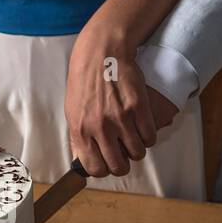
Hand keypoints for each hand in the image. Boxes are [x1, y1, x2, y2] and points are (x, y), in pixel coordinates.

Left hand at [65, 28, 157, 177]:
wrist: (101, 53)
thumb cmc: (84, 81)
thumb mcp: (72, 111)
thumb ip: (78, 137)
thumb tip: (82, 160)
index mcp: (80, 130)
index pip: (95, 168)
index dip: (104, 169)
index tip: (108, 163)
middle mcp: (100, 127)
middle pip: (119, 166)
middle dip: (123, 165)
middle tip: (124, 155)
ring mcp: (121, 118)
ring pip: (137, 153)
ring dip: (137, 150)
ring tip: (133, 139)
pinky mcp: (139, 108)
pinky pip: (150, 137)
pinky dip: (148, 137)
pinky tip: (142, 128)